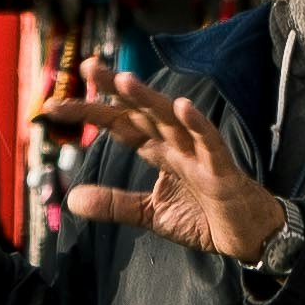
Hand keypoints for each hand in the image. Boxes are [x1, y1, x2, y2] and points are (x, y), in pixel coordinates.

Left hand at [64, 81, 286, 274]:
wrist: (249, 238)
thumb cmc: (206, 219)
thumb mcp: (150, 214)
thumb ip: (114, 204)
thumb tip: (71, 201)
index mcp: (161, 152)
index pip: (121, 124)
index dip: (92, 111)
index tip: (55, 104)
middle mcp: (177, 145)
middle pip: (143, 111)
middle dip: (116, 89)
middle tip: (87, 66)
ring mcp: (200, 155)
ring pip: (172, 119)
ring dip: (150, 99)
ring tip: (125, 80)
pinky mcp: (222, 172)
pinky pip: (210, 144)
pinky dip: (198, 125)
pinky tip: (184, 106)